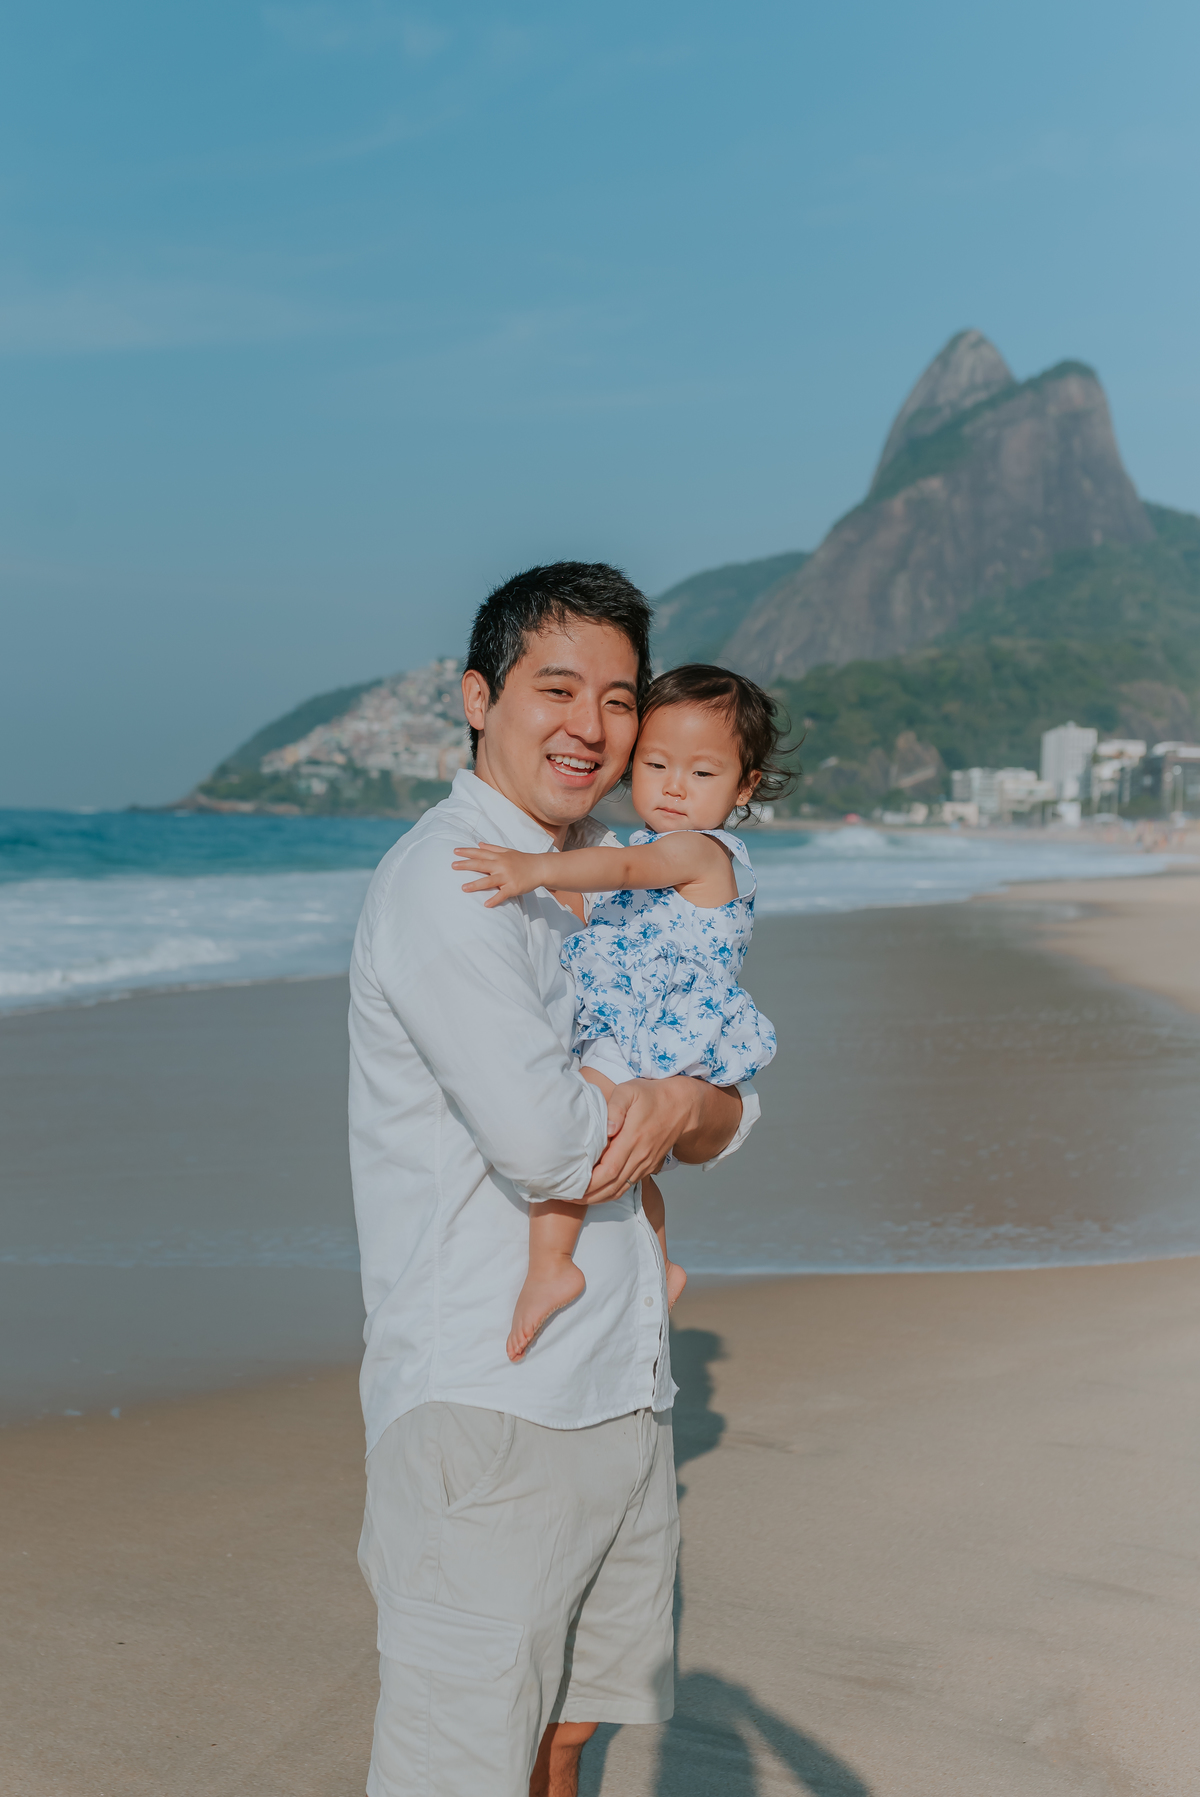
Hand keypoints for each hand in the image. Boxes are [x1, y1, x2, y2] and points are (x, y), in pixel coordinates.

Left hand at [452, 842, 545, 906]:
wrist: (540, 868)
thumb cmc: (522, 860)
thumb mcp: (508, 851)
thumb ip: (493, 848)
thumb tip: (479, 844)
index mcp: (499, 857)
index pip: (480, 853)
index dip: (467, 852)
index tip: (455, 852)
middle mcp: (501, 865)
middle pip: (481, 864)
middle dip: (466, 865)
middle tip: (453, 865)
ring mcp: (507, 877)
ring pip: (489, 881)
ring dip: (476, 884)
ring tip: (463, 888)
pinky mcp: (513, 888)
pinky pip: (503, 894)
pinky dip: (495, 900)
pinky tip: (486, 904)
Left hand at [581, 1078, 698, 1202]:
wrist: (681, 1106)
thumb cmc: (651, 1096)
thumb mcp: (630, 1091)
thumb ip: (616, 1107)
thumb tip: (608, 1128)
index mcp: (633, 1139)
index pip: (609, 1170)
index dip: (589, 1182)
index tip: (571, 1185)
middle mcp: (639, 1156)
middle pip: (611, 1186)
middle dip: (587, 1195)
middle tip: (566, 1196)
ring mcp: (644, 1164)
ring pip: (619, 1190)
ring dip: (597, 1198)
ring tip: (576, 1198)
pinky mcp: (647, 1167)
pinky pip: (627, 1186)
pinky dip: (610, 1193)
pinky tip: (595, 1192)